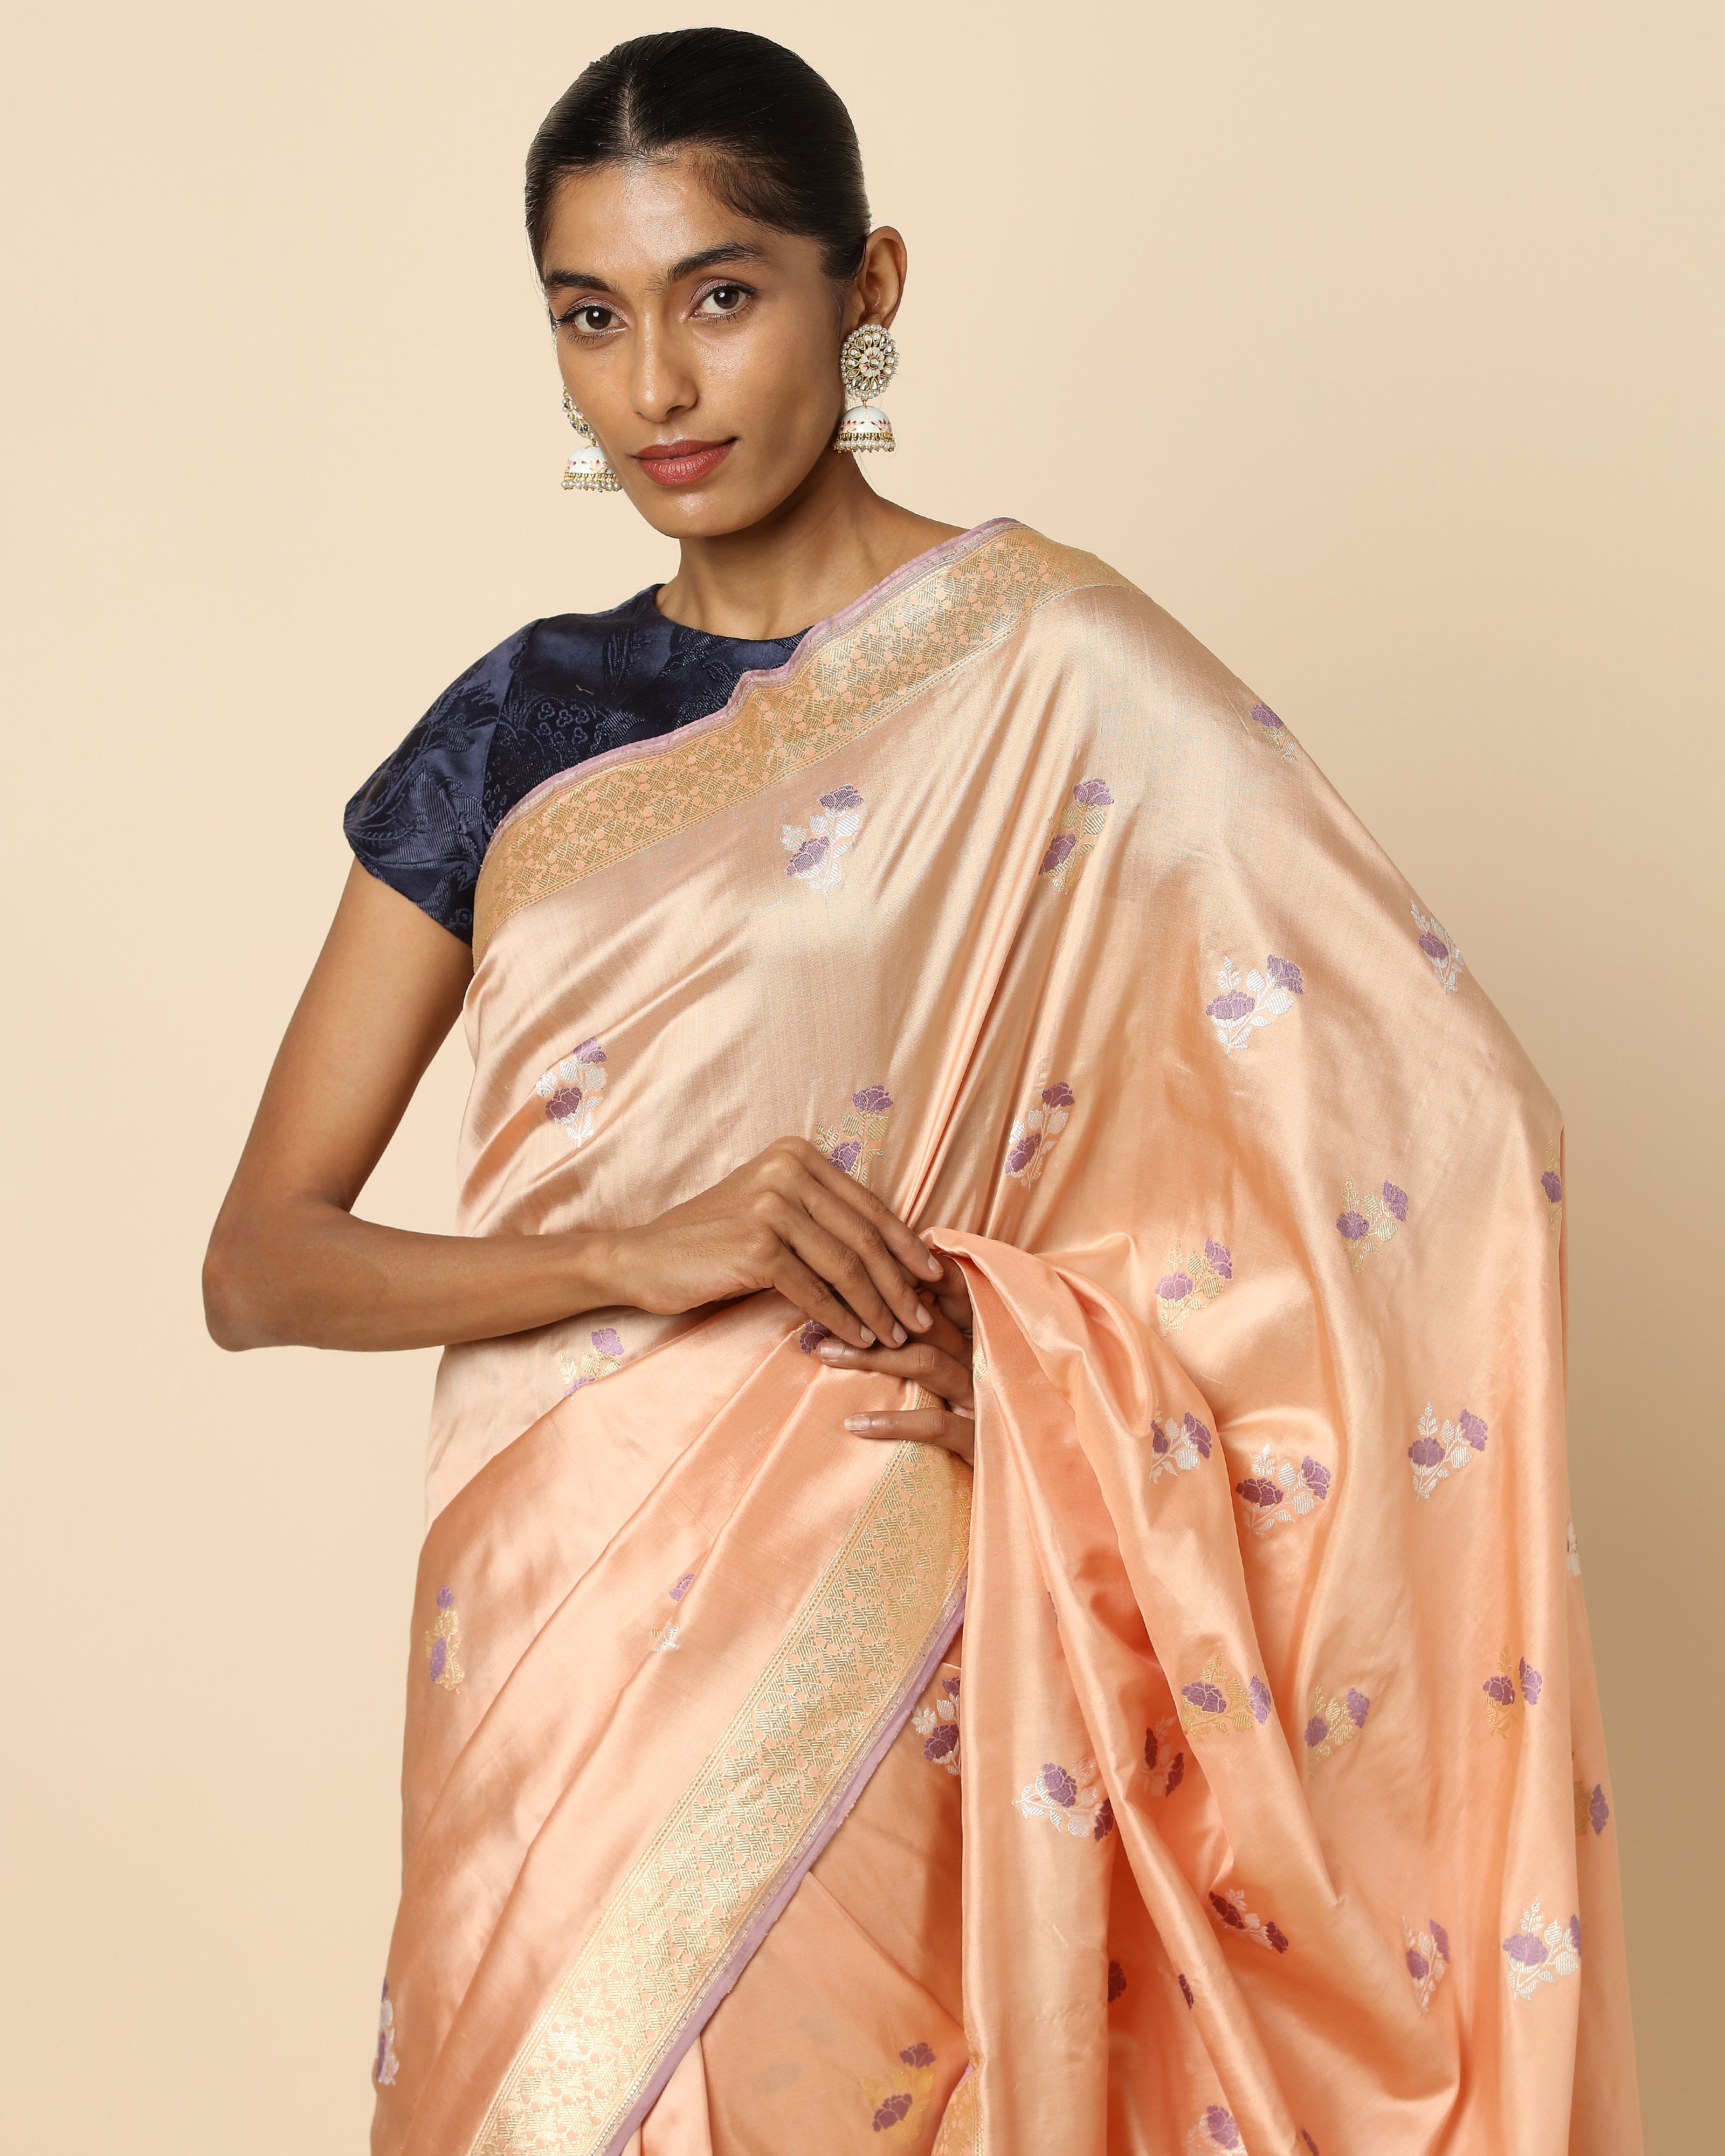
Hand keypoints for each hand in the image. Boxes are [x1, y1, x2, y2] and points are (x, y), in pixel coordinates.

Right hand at [605, 1137, 942, 1349]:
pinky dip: (842, 1319)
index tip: (934, 1277)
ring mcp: (771, 1207)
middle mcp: (787, 1171)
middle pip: (863, 1236)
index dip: (907, 1245)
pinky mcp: (756, 1246)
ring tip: (898, 1337)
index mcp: (796, 1155)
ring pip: (845, 1266)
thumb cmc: (712, 1241)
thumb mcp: (771, 1211)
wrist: (644, 1258)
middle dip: (901, 1283)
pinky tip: (858, 1339)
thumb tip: (894, 1252)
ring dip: (878, 1308)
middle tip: (926, 1318)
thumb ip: (821, 1217)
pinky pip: (814, 1291)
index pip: (868, 1205)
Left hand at [816, 1256, 975, 1463]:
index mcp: (986, 1335)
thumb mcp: (972, 1367)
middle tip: (821, 1310)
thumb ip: (941, 1335)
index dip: (908, 1276)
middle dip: (871, 1312)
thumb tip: (885, 1306)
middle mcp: (986, 1358)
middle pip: (926, 1323)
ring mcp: (984, 1397)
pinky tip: (854, 1423)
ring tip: (827, 1355)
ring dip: (872, 1357)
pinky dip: (894, 1423)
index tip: (857, 1268)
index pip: (952, 1291)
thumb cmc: (990, 1413)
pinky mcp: (980, 1438)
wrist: (1035, 1471)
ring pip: (926, 1363)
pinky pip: (935, 1425)